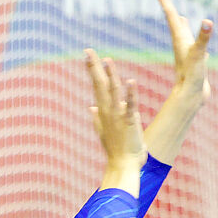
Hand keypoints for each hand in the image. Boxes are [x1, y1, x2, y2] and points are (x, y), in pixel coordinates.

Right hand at [86, 48, 145, 187]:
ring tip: (107, 60)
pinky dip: (130, 94)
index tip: (87, 55)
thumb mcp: (104, 132)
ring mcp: (118, 117)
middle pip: (100, 85)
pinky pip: (130, 105)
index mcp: (104, 112)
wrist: (123, 167)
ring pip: (113, 92)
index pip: (97, 86)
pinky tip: (130, 81)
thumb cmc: (116, 151)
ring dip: (110, 75)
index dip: (92, 70)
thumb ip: (97, 118)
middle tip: (88, 51)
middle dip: (94, 67)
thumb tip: (90, 107)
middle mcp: (109, 111)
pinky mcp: (130, 122)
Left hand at [154, 0, 211, 104]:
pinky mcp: (195, 65)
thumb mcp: (199, 55)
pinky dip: (197, 43)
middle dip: (171, 10)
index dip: (164, 1)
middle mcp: (182, 46)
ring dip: (183, 26)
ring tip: (182, 17)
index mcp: (180, 40)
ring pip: (185, 37)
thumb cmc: (192, 78)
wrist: (190, 100)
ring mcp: (188, 55)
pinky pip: (195, 50)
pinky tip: (199, 45)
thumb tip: (208, 21)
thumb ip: (203, 38)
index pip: (171, 16)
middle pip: (176, 24)